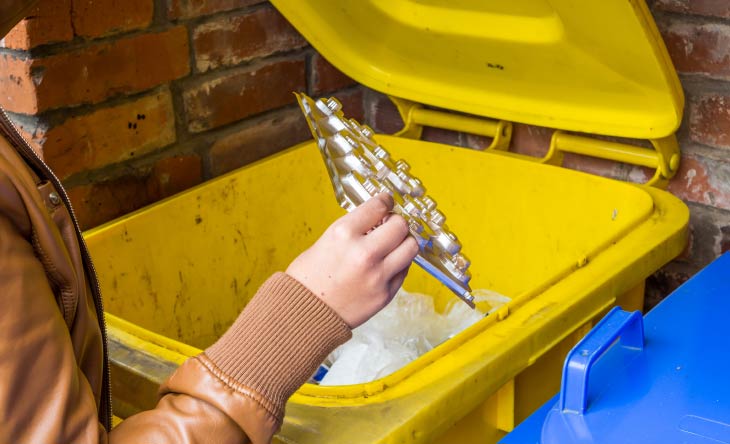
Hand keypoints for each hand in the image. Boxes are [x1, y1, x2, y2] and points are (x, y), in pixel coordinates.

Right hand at [286, 193, 418, 327]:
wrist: (303, 314)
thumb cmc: (307, 279)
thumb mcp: (324, 242)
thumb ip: (352, 230)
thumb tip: (375, 221)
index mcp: (344, 234)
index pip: (379, 206)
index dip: (385, 201)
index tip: (387, 202)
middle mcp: (364, 253)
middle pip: (400, 225)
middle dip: (396, 222)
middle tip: (390, 225)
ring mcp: (378, 275)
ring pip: (411, 247)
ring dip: (403, 242)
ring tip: (393, 245)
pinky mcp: (385, 294)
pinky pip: (404, 271)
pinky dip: (399, 264)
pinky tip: (386, 265)